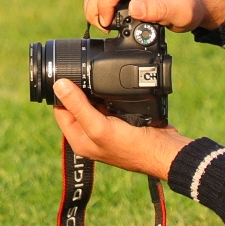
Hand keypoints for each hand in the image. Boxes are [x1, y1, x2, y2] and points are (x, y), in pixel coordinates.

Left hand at [50, 80, 188, 179]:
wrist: (165, 151)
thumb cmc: (133, 147)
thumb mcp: (100, 127)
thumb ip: (78, 107)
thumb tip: (59, 85)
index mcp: (79, 139)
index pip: (61, 110)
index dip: (61, 93)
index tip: (66, 76)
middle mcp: (90, 134)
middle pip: (76, 105)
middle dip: (79, 90)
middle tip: (84, 74)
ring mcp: (106, 127)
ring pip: (93, 102)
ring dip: (95, 91)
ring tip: (100, 81)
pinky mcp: (120, 120)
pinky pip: (109, 102)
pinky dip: (109, 94)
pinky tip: (113, 87)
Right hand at [83, 0, 224, 32]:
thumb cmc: (191, 6)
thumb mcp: (181, 14)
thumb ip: (158, 11)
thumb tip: (133, 9)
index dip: (104, 6)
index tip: (108, 25)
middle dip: (95, 9)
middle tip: (105, 29)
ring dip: (94, 6)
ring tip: (105, 25)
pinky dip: (98, 2)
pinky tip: (107, 16)